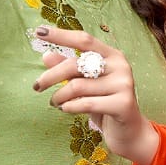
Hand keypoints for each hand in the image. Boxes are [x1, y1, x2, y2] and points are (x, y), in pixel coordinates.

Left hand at [32, 26, 160, 164]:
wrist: (128, 132)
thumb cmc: (104, 104)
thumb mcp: (85, 84)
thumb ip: (68, 68)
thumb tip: (46, 55)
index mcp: (111, 55)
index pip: (84, 39)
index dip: (61, 35)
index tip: (39, 32)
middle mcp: (120, 65)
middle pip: (76, 64)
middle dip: (51, 76)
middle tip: (37, 87)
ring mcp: (124, 84)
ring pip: (78, 86)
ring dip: (59, 96)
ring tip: (55, 103)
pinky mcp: (124, 104)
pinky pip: (87, 103)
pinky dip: (70, 107)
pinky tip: (65, 109)